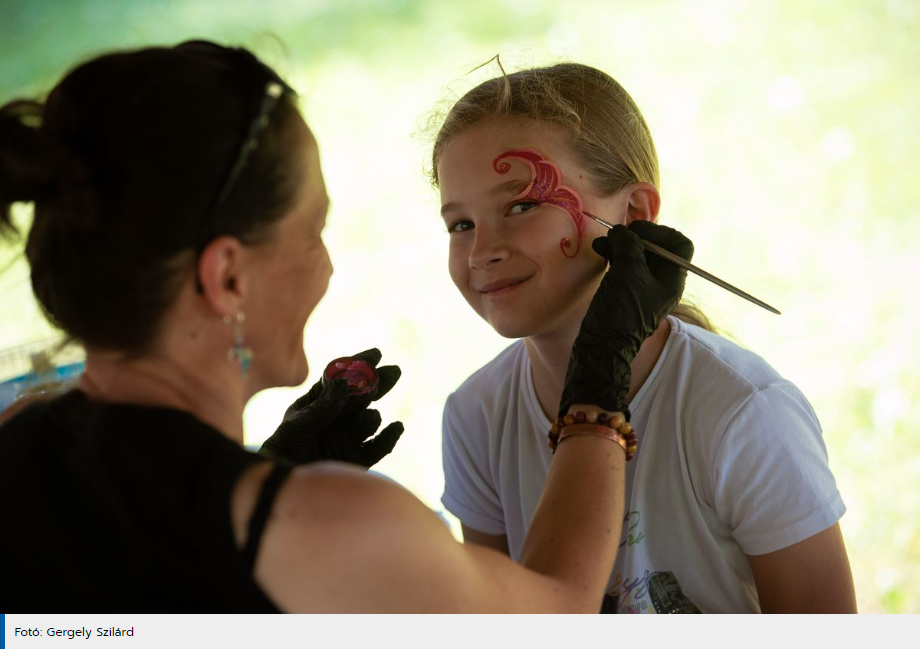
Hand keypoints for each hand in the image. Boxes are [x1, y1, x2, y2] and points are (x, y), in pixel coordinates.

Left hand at [259, 349, 403, 467]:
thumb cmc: (281, 454)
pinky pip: (378, 447)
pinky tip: (396, 427)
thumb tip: (344, 384)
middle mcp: (335, 419)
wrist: (280, 490)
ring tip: (370, 417)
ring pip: (368, 421)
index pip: (340, 380)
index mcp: (317, 404)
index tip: (376, 354)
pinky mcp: (357, 459)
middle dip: (377, 383)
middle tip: (394, 371)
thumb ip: (321, 409)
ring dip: (371, 416)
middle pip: (361, 396)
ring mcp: (347, 439)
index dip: (357, 366)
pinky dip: (389, 437)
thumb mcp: (296, 428)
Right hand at [559, 220, 692, 415]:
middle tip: (618, 235)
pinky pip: (624, 264)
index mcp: (673, 279)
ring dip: (621, 244)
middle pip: (657, 246)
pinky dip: (613, 254)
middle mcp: (662, 282)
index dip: (661, 233)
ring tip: (603, 242)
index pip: (680, 244)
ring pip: (637, 254)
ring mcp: (643, 286)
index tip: (638, 233)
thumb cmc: (621, 311)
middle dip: (636, 236)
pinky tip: (600, 249)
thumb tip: (622, 231)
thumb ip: (628, 245)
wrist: (602, 345)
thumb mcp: (627, 271)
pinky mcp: (626, 290)